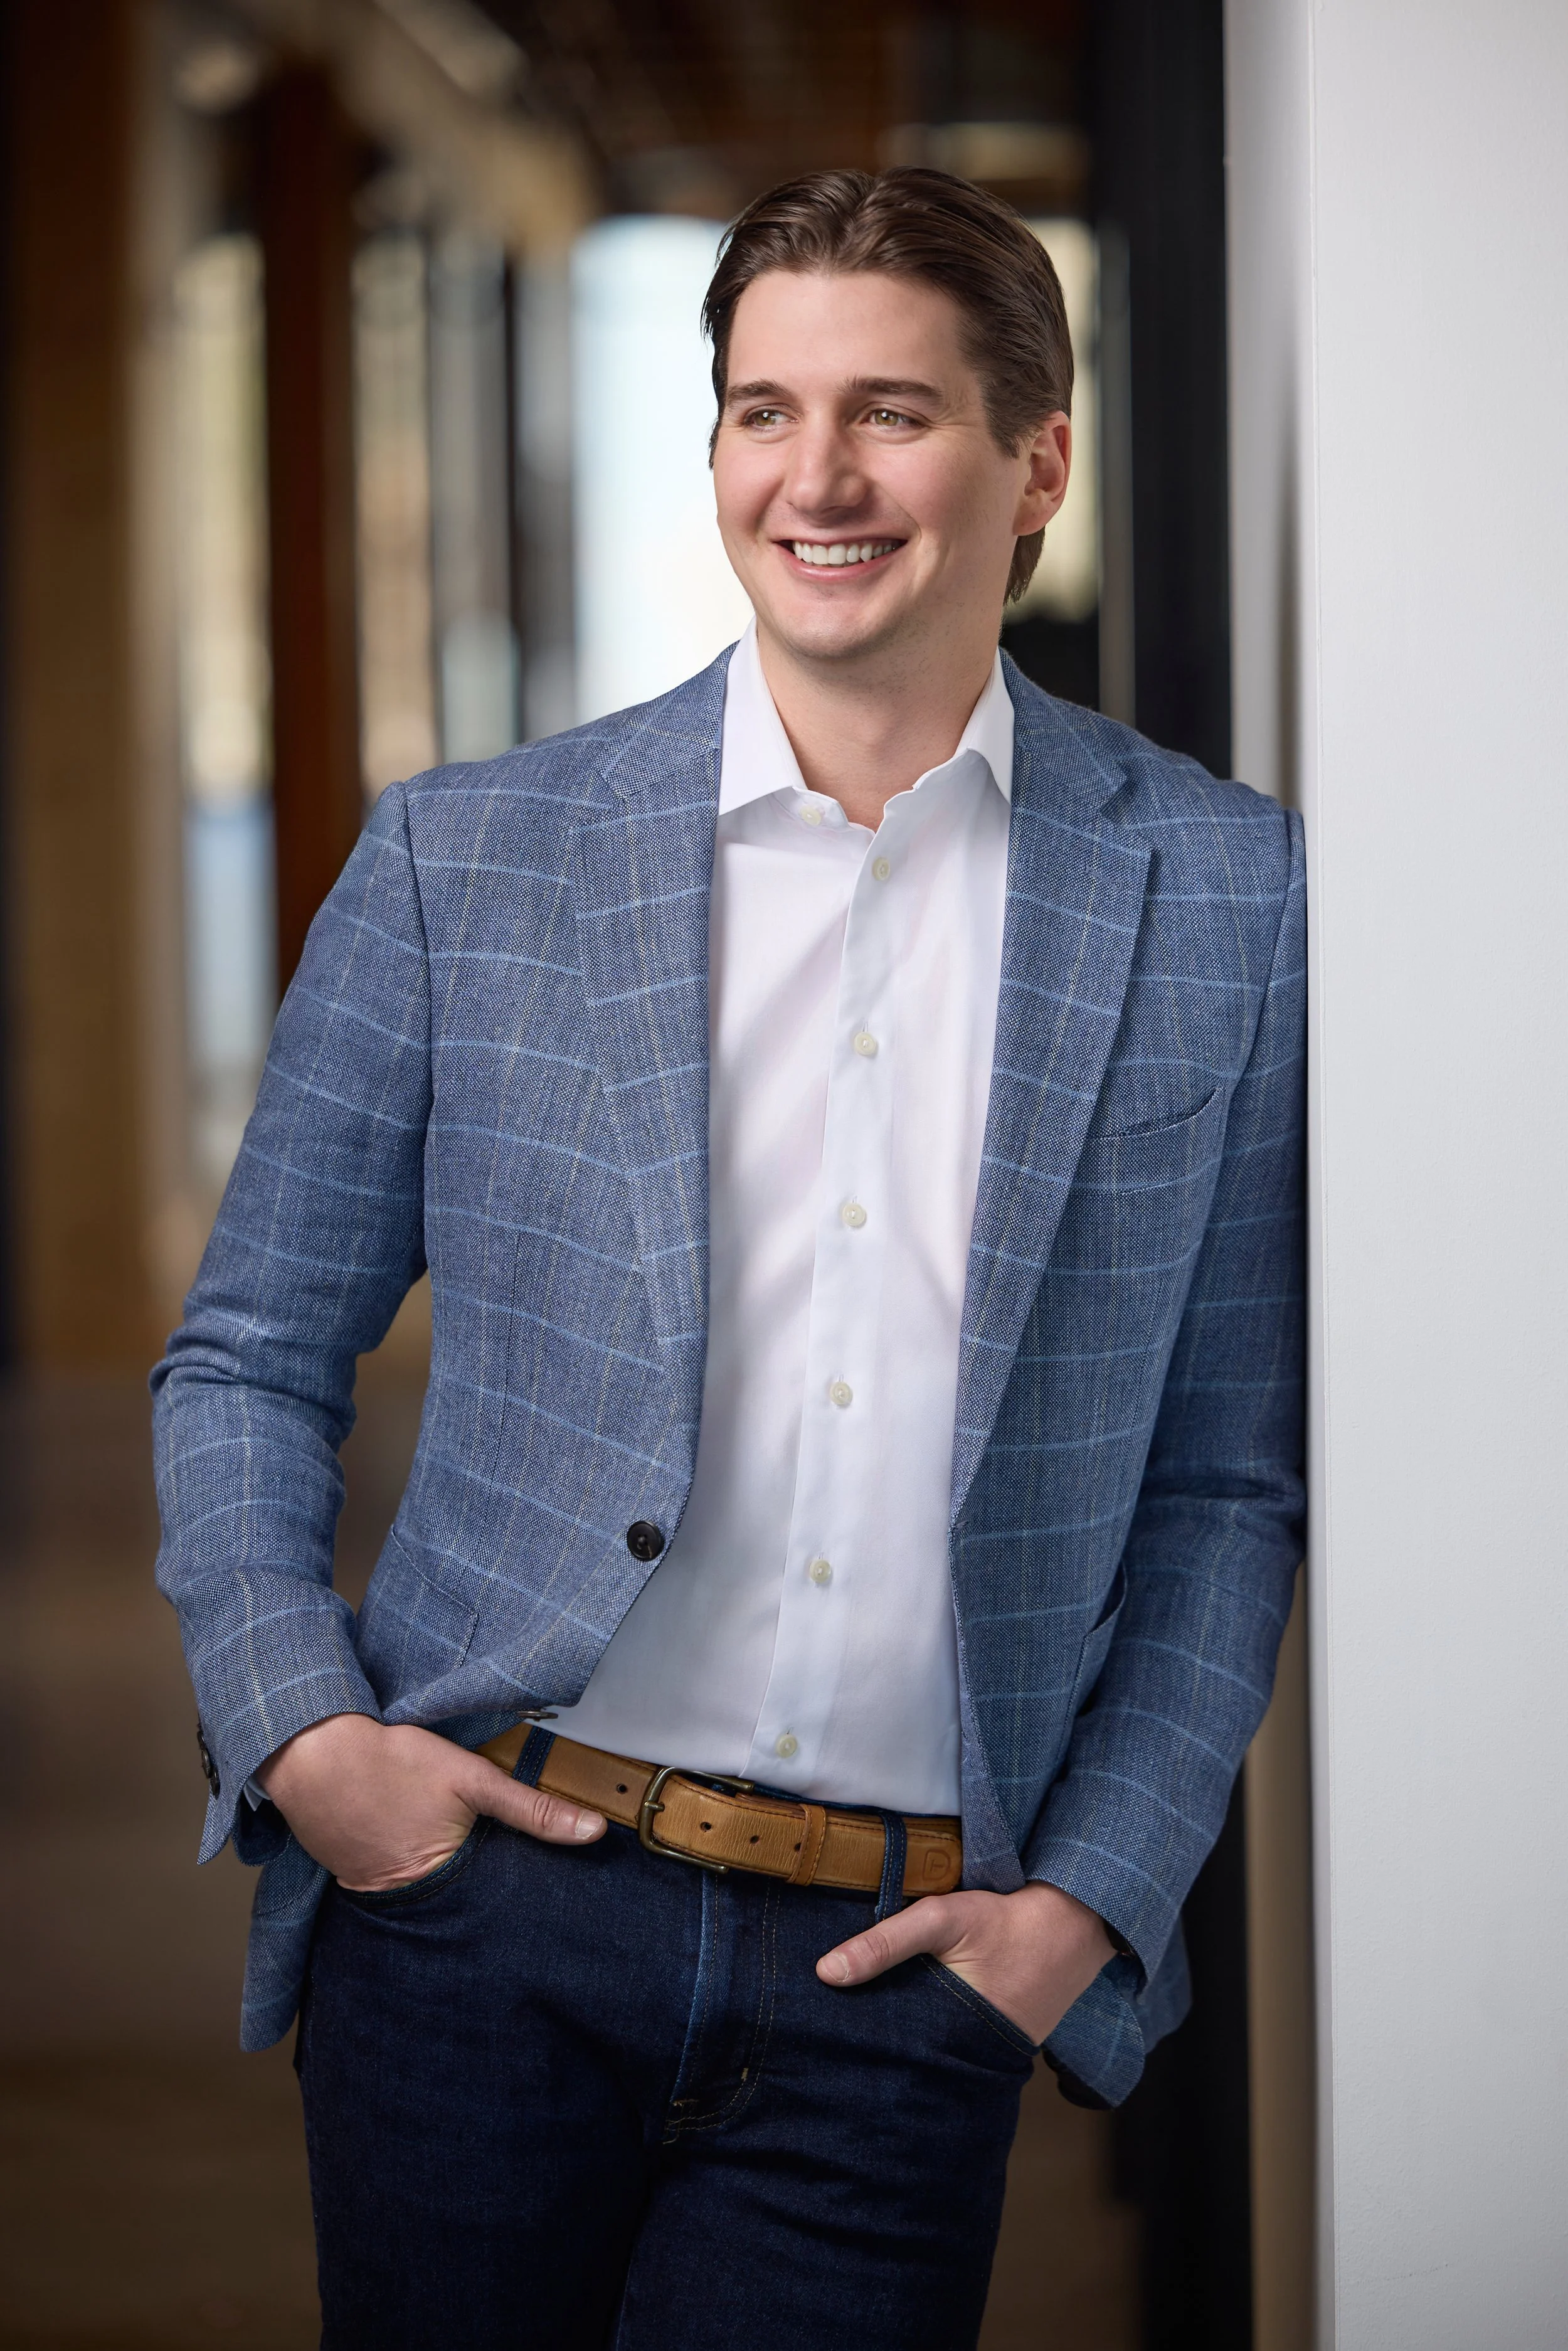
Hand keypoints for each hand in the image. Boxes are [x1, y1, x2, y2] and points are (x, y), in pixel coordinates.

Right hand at [255, 1712, 604, 1890]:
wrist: (311, 1751)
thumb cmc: (393, 1761)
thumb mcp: (474, 1779)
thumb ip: (533, 1809)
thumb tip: (594, 1833)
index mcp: (441, 1880)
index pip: (488, 1900)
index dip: (505, 1889)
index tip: (522, 1884)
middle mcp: (403, 1898)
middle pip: (451, 1898)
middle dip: (468, 1885)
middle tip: (470, 1854)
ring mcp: (367, 1888)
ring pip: (415, 1887)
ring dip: (427, 1873)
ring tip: (433, 1842)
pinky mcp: (344, 1869)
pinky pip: (380, 1873)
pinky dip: (393, 1858)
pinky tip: (398, 1834)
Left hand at [815, 1881, 1114, 2044]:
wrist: (1075, 1928)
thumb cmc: (1005, 1922)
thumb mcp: (942, 1920)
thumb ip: (885, 1943)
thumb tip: (825, 1973)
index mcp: (945, 2035)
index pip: (884, 2056)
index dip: (852, 2049)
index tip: (815, 2040)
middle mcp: (960, 2058)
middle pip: (900, 2062)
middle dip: (870, 2053)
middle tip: (827, 2040)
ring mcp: (977, 2056)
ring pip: (922, 2055)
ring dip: (898, 2043)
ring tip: (855, 2031)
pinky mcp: (987, 2043)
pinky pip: (943, 2045)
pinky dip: (924, 2034)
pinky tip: (903, 2019)